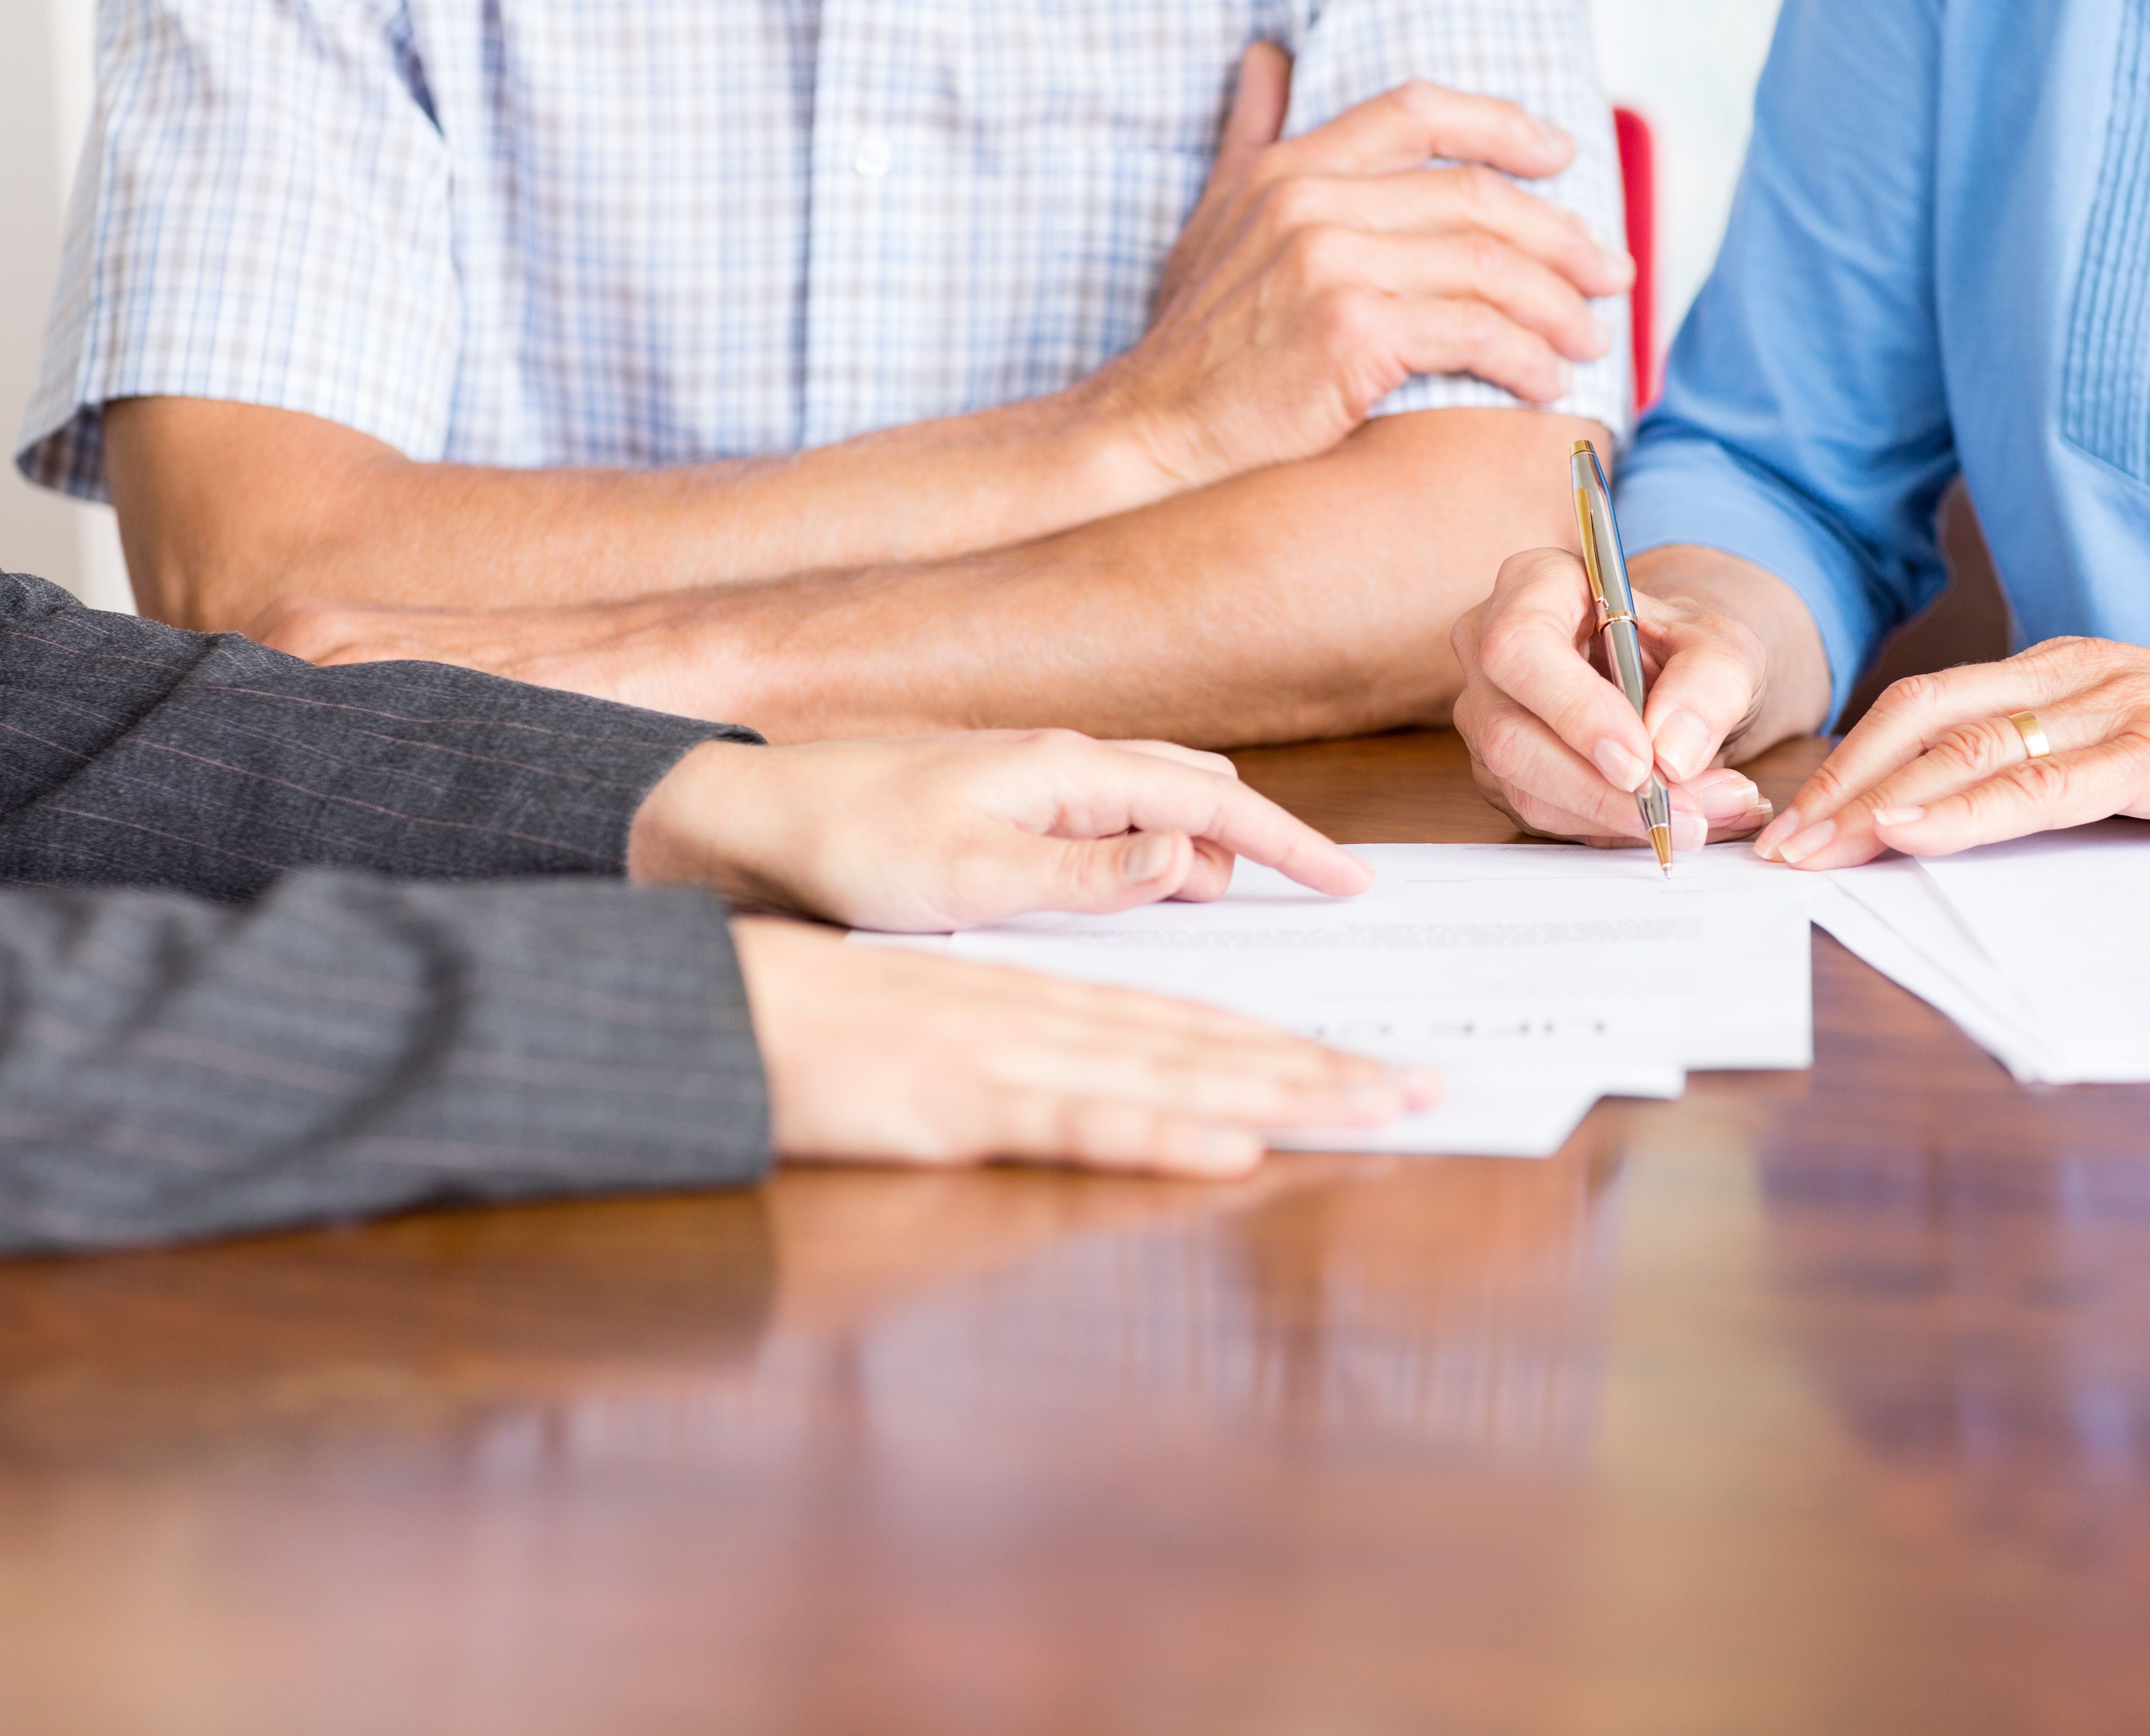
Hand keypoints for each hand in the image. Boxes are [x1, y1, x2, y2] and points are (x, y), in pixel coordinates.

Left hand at [631, 729, 1373, 929]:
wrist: (747, 816)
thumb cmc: (847, 843)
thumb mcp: (975, 876)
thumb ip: (1091, 874)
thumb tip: (1194, 863)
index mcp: (1067, 769)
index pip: (1215, 800)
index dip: (1291, 843)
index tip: (1350, 882)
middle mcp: (1061, 762)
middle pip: (1197, 792)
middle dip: (1256, 844)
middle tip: (1297, 909)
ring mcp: (1033, 780)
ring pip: (1153, 807)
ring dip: (1195, 855)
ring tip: (1208, 921)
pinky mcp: (1005, 804)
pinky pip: (1106, 825)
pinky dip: (1142, 859)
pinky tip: (1128, 901)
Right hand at [733, 918, 1431, 1177]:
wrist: (721, 1001)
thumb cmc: (829, 1023)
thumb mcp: (947, 1029)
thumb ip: (1030, 1050)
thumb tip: (1112, 1077)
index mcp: (1049, 1004)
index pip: (1195, 1024)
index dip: (1291, 1047)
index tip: (1376, 1064)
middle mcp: (1051, 1020)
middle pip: (1210, 1046)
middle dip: (1324, 1068)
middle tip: (1428, 1085)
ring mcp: (1012, 1059)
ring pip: (1173, 1077)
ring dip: (1281, 1095)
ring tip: (1377, 1105)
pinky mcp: (962, 1105)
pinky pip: (1080, 1123)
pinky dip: (1160, 1136)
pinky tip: (1231, 1147)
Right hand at [1095, 43, 1631, 493]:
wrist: (1150, 437)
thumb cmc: (1193, 349)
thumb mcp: (1210, 223)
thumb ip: (1248, 140)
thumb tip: (1267, 62)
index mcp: (1289, 169)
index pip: (1418, 112)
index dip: (1503, 126)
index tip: (1561, 156)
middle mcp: (1312, 202)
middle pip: (1477, 197)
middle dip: (1561, 237)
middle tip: (1608, 275)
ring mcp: (1331, 265)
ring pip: (1488, 267)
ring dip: (1556, 306)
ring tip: (1587, 339)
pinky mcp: (1351, 333)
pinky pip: (1474, 332)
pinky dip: (1524, 358)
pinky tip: (1544, 383)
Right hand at [1450, 547, 1779, 848]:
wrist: (1672, 682)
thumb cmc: (1684, 649)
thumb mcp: (1722, 648)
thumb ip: (1710, 684)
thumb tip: (1672, 753)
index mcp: (1534, 585)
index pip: (1519, 646)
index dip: (1574, 710)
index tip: (1640, 762)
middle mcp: (1488, 648)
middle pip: (1510, 734)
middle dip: (1601, 790)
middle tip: (1685, 815)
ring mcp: (1486, 714)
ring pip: (1523, 787)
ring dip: (1615, 818)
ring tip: (1699, 821)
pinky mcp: (1500, 772)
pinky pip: (1542, 815)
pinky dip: (1610, 829)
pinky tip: (1667, 822)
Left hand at [1750, 637, 2149, 867]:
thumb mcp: (2147, 745)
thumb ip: (2070, 766)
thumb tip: (1983, 815)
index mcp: (2069, 670)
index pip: (1930, 706)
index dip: (1851, 757)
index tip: (1794, 812)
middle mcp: (2079, 676)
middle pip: (1922, 716)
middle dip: (1839, 779)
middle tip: (1776, 842)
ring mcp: (2120, 711)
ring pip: (1968, 749)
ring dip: (1879, 802)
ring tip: (1815, 848)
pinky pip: (2042, 784)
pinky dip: (1967, 810)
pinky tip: (1911, 833)